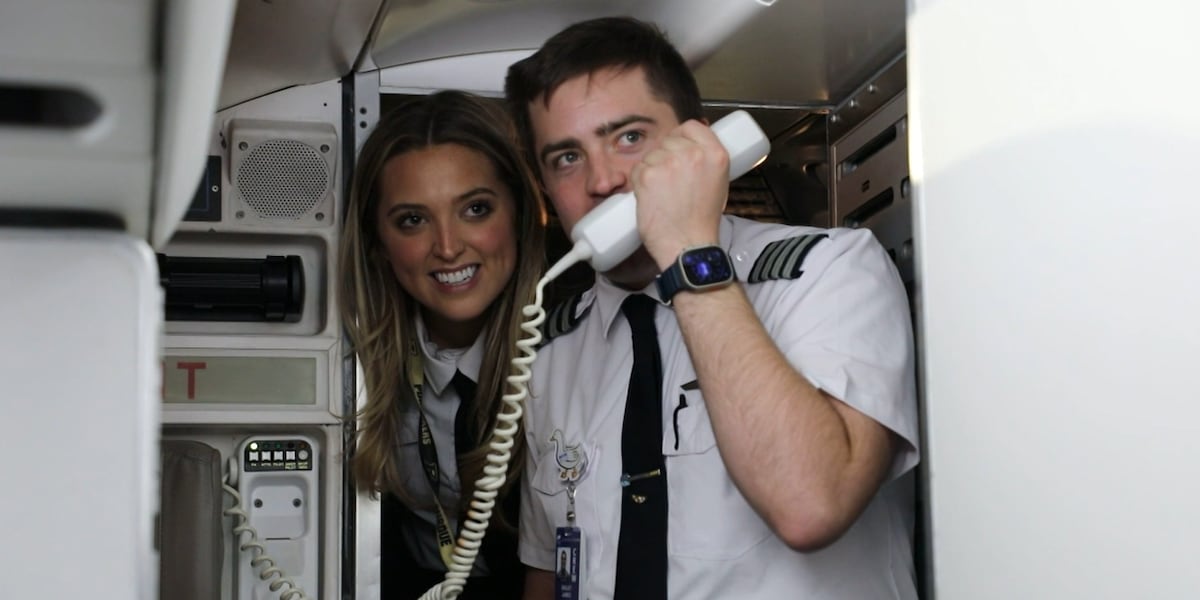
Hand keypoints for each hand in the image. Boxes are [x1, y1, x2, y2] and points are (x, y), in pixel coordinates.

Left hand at [631, 119, 729, 270]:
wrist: (688, 245)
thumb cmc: (702, 221)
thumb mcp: (719, 183)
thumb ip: (706, 163)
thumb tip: (691, 150)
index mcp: (715, 154)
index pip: (692, 126)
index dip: (682, 135)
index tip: (678, 145)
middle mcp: (693, 154)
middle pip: (668, 140)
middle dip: (665, 156)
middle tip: (669, 180)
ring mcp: (668, 163)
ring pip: (651, 155)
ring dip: (652, 170)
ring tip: (663, 193)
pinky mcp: (648, 175)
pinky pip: (637, 169)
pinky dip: (640, 182)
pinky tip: (651, 197)